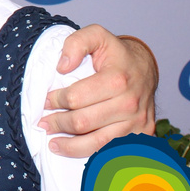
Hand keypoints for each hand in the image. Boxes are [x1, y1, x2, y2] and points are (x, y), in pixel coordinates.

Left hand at [41, 25, 157, 156]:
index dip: (55, 101)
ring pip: (96, 143)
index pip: (76, 98)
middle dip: (58, 123)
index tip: (44, 101)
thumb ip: (76, 43)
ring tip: (53, 143)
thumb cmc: (117, 55)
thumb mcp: (97, 36)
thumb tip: (62, 66)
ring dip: (70, 145)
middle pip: (83, 122)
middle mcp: (130, 103)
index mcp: (118, 79)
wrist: (145, 69)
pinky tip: (76, 150)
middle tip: (43, 123)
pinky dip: (91, 154)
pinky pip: (111, 151)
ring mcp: (137, 123)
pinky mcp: (141, 136)